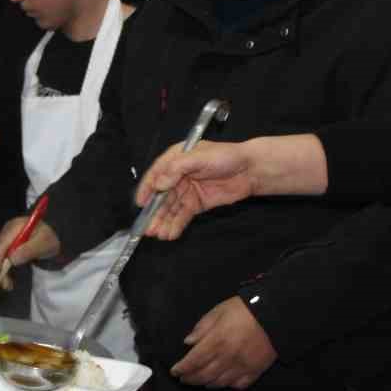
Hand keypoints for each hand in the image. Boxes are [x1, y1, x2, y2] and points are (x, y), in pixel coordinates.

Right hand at [0, 214, 60, 285]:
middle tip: (5, 285)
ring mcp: (7, 238)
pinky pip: (4, 258)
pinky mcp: (9, 245)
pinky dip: (6, 270)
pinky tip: (10, 279)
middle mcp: (8, 231)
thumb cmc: (49, 238)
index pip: (1, 244)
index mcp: (15, 227)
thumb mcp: (43, 243)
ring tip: (8, 285)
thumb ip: (29, 250)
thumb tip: (12, 259)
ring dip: (2, 271)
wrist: (54, 236)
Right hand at [136, 141, 256, 239]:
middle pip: (162, 195)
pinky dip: (176, 224)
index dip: (147, 189)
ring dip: (164, 221)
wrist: (250, 169)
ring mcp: (188, 190)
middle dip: (154, 212)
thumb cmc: (225, 156)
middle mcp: (179, 175)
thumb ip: (176, 169)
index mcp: (176, 159)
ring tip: (158, 234)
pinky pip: (183, 215)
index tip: (141, 203)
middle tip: (147, 227)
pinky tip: (171, 233)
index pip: (156, 174)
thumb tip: (159, 184)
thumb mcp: (198, 157)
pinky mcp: (197, 203)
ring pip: (171, 208)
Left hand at [170, 297, 276, 389]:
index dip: (181, 368)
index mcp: (216, 342)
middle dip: (190, 379)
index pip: (193, 361)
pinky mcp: (255, 371)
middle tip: (184, 379)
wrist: (275, 315)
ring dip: (206, 384)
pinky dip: (228, 385)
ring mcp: (241, 367)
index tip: (174, 371)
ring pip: (219, 383)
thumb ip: (202, 328)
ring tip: (200, 382)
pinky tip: (224, 382)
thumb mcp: (218, 311)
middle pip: (203, 375)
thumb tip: (188, 342)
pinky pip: (239, 384)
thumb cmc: (244, 310)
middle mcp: (226, 358)